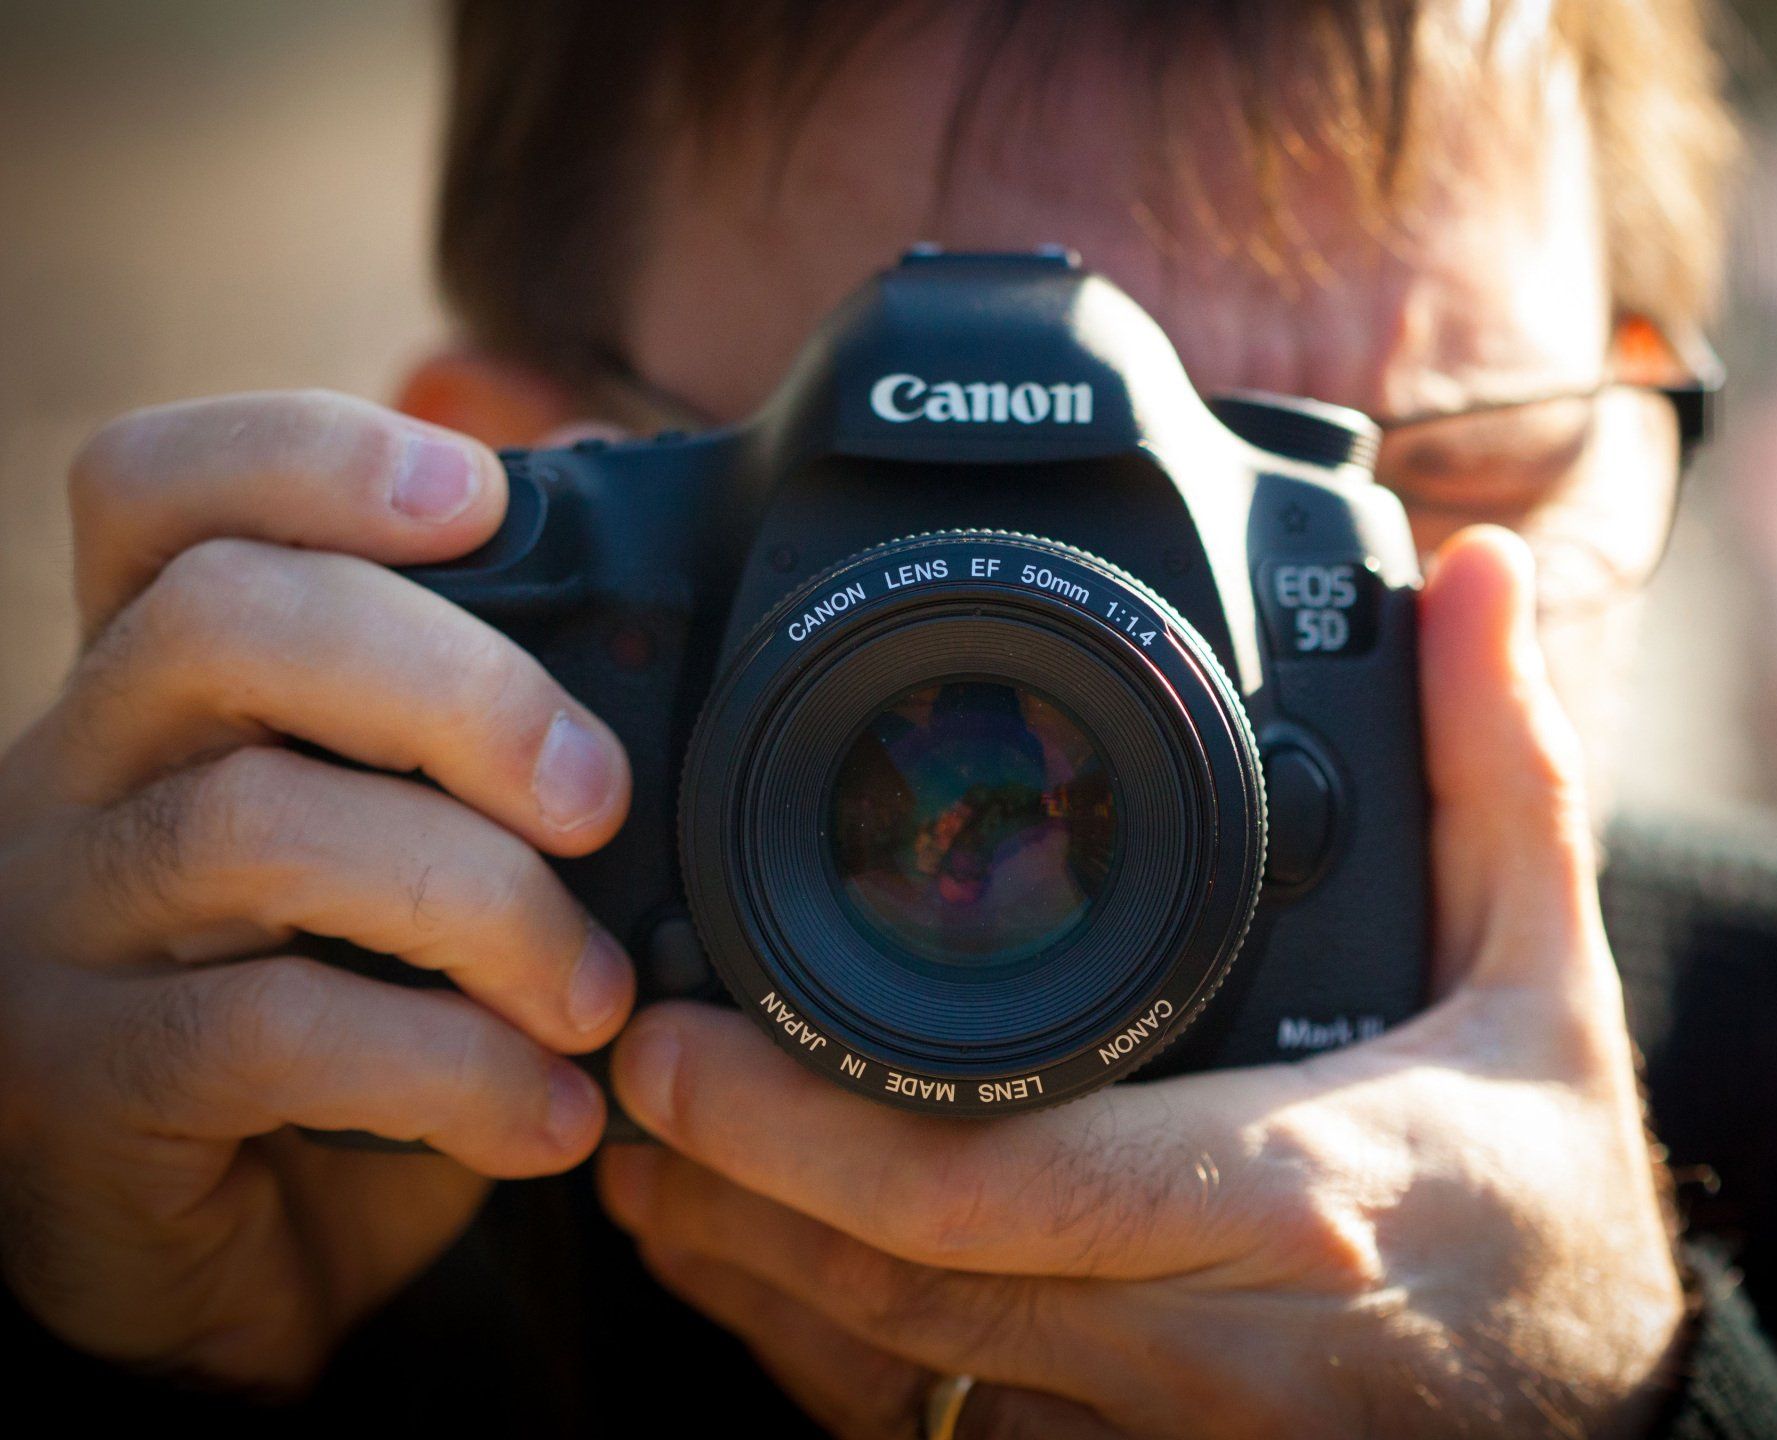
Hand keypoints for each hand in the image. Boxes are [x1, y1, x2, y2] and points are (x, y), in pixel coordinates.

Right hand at [0, 392, 634, 1388]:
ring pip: (259, 822)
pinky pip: (271, 1033)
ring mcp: (64, 923)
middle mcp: (82, 770)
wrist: (241, 1250)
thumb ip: (479, 751)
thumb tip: (647, 643)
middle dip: (455, 687)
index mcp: (170, 685)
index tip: (484, 493)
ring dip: (482, 903)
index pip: (159, 489)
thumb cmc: (355, 1019)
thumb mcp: (414, 858)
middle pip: (226, 619)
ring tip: (595, 997)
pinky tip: (551, 1114)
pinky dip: (453, 1070)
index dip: (312, 452)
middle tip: (600, 800)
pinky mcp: (82, 1078)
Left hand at [597, 528, 1685, 1438]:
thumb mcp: (1545, 990)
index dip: (799, 1128)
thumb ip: (1498, 778)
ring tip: (641, 1166)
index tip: (675, 1041)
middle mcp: (1200, 1346)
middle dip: (724, 1190)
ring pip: (881, 1381)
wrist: (1598, 1431)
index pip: (991, 1184)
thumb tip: (1477, 582)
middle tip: (623, 1079)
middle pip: (893, 1287)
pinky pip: (922, 1439)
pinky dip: (815, 1356)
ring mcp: (1145, 1439)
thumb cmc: (1548, 1218)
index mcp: (1289, 1200)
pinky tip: (750, 1272)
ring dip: (738, 1276)